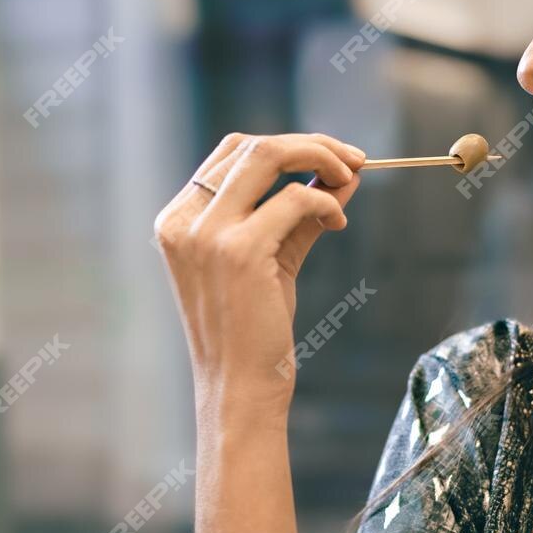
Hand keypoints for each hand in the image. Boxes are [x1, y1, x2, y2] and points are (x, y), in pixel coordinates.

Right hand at [153, 132, 364, 420]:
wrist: (240, 388)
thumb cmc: (255, 331)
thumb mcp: (274, 260)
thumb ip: (301, 215)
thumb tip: (345, 173)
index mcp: (179, 219)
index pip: (232, 152)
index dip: (286, 145)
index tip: (330, 157)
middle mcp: (184, 220)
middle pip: (250, 145)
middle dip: (310, 144)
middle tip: (353, 160)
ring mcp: (206, 234)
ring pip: (267, 156)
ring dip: (320, 157)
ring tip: (351, 176)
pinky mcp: (238, 251)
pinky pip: (294, 198)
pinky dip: (325, 201)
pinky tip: (337, 222)